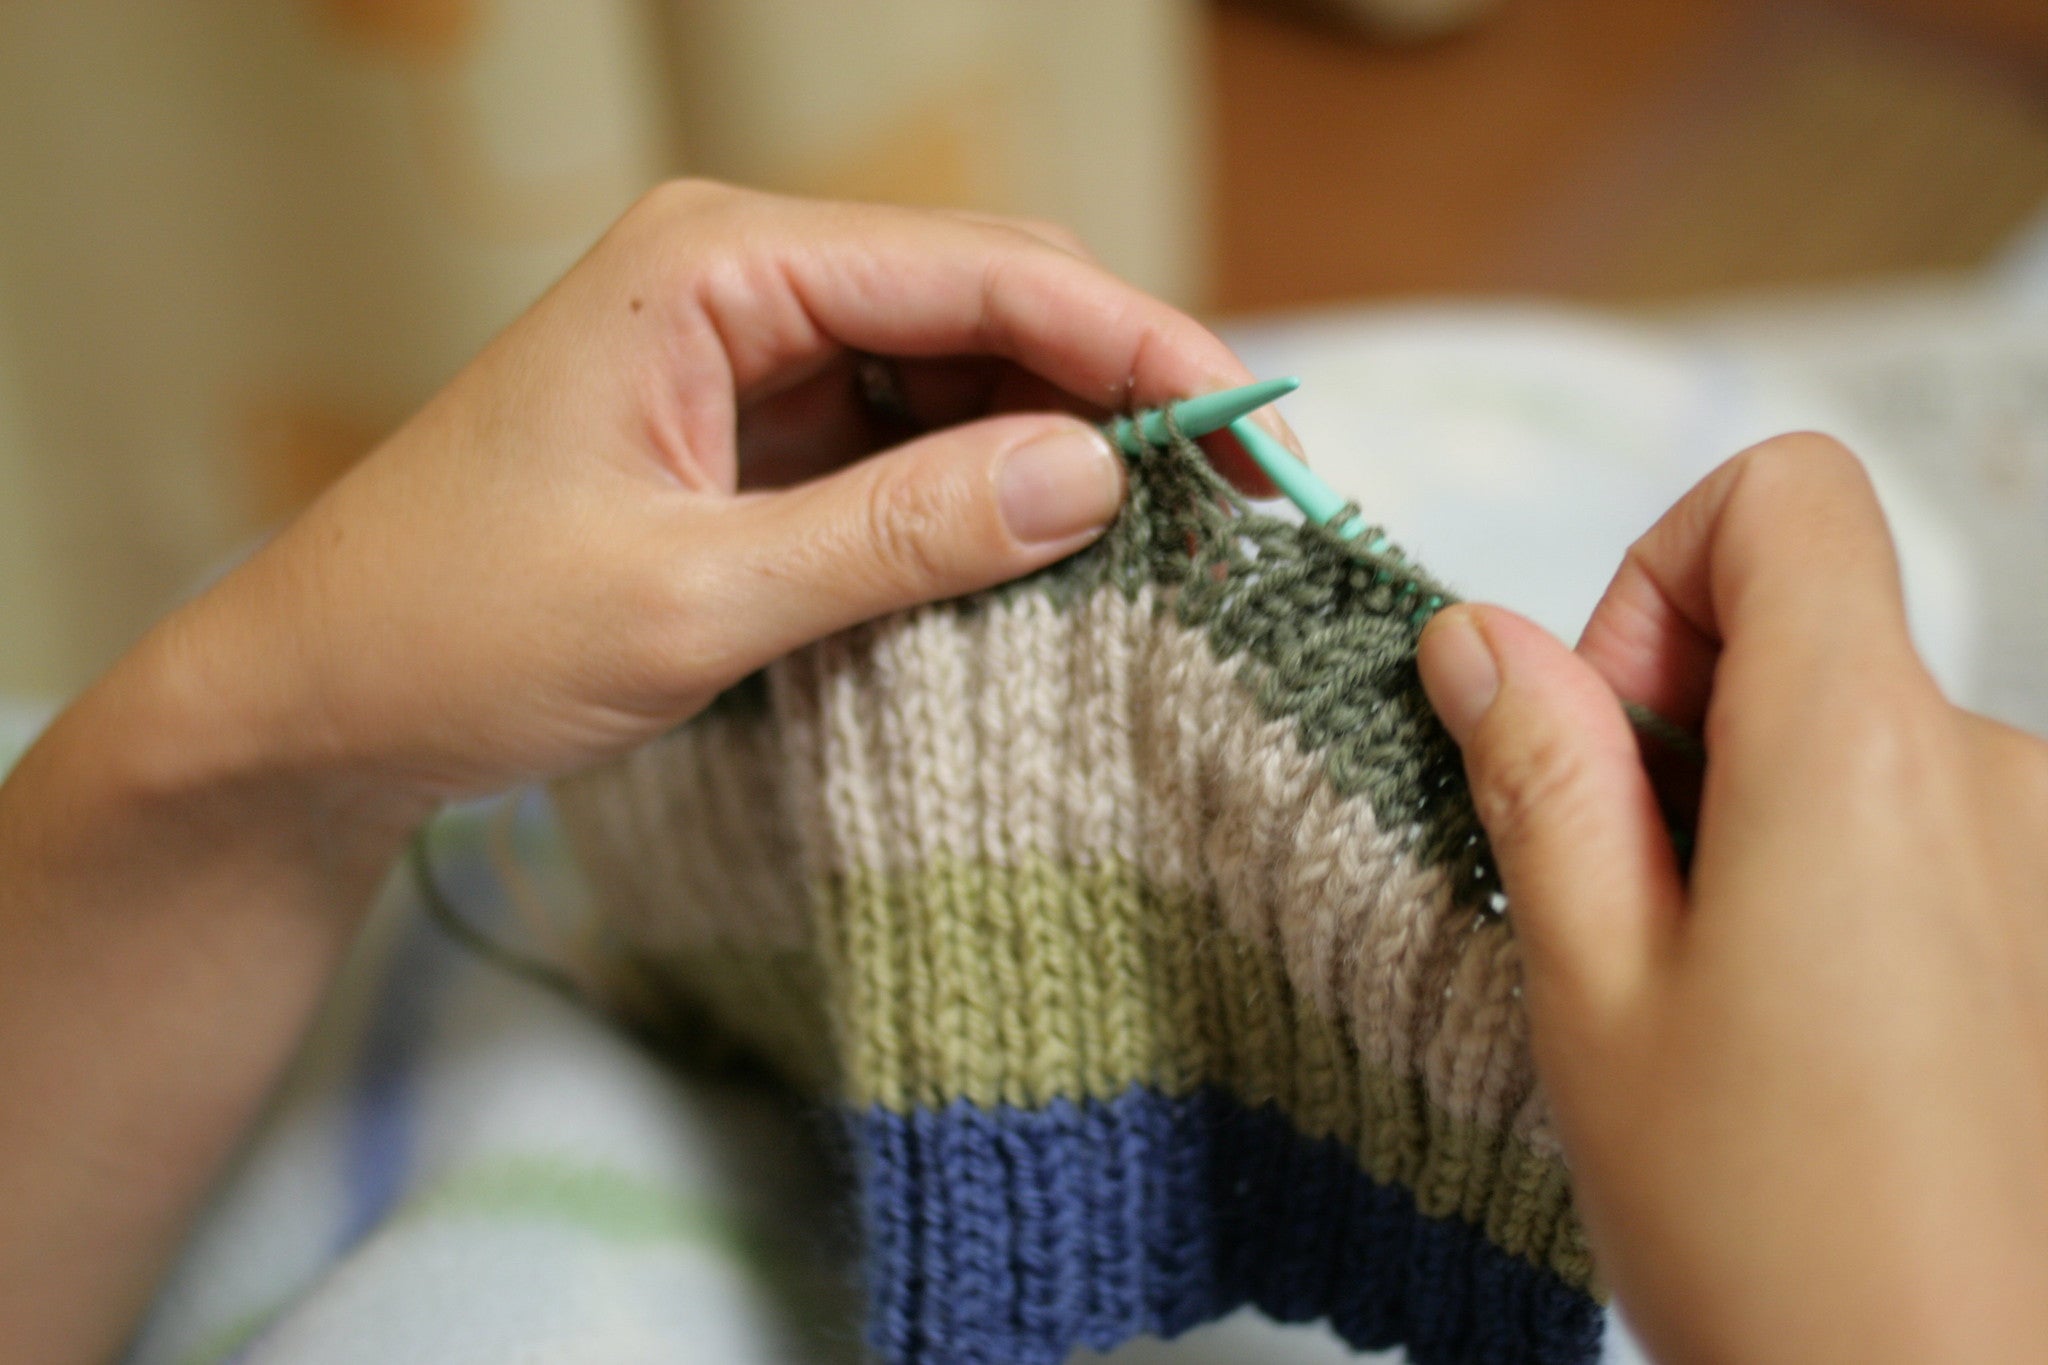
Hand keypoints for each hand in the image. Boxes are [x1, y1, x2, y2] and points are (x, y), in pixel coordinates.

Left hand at [181, 180, 1283, 818]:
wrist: (318, 703)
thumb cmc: (457, 633)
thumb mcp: (691, 597)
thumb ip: (899, 533)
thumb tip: (1098, 480)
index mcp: (716, 262)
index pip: (982, 272)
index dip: (1137, 347)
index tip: (1255, 438)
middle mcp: (745, 277)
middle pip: (992, 301)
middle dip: (1119, 390)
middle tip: (1242, 504)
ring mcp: (751, 356)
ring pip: (964, 371)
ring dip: (1064, 445)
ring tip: (1177, 542)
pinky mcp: (754, 435)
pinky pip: (909, 439)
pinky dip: (990, 492)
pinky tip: (1057, 557)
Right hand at [1418, 433, 2047, 1363]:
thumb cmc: (1763, 1229)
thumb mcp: (1590, 987)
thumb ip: (1542, 777)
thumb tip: (1480, 634)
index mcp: (1860, 755)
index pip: (1786, 493)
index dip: (1661, 570)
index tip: (1609, 726)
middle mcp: (1989, 774)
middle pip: (1810, 619)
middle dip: (1683, 712)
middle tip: (1621, 893)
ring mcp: (2044, 855)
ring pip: (1857, 732)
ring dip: (1753, 810)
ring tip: (1702, 989)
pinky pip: (1923, 823)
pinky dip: (1831, 871)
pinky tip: (1789, 1028)